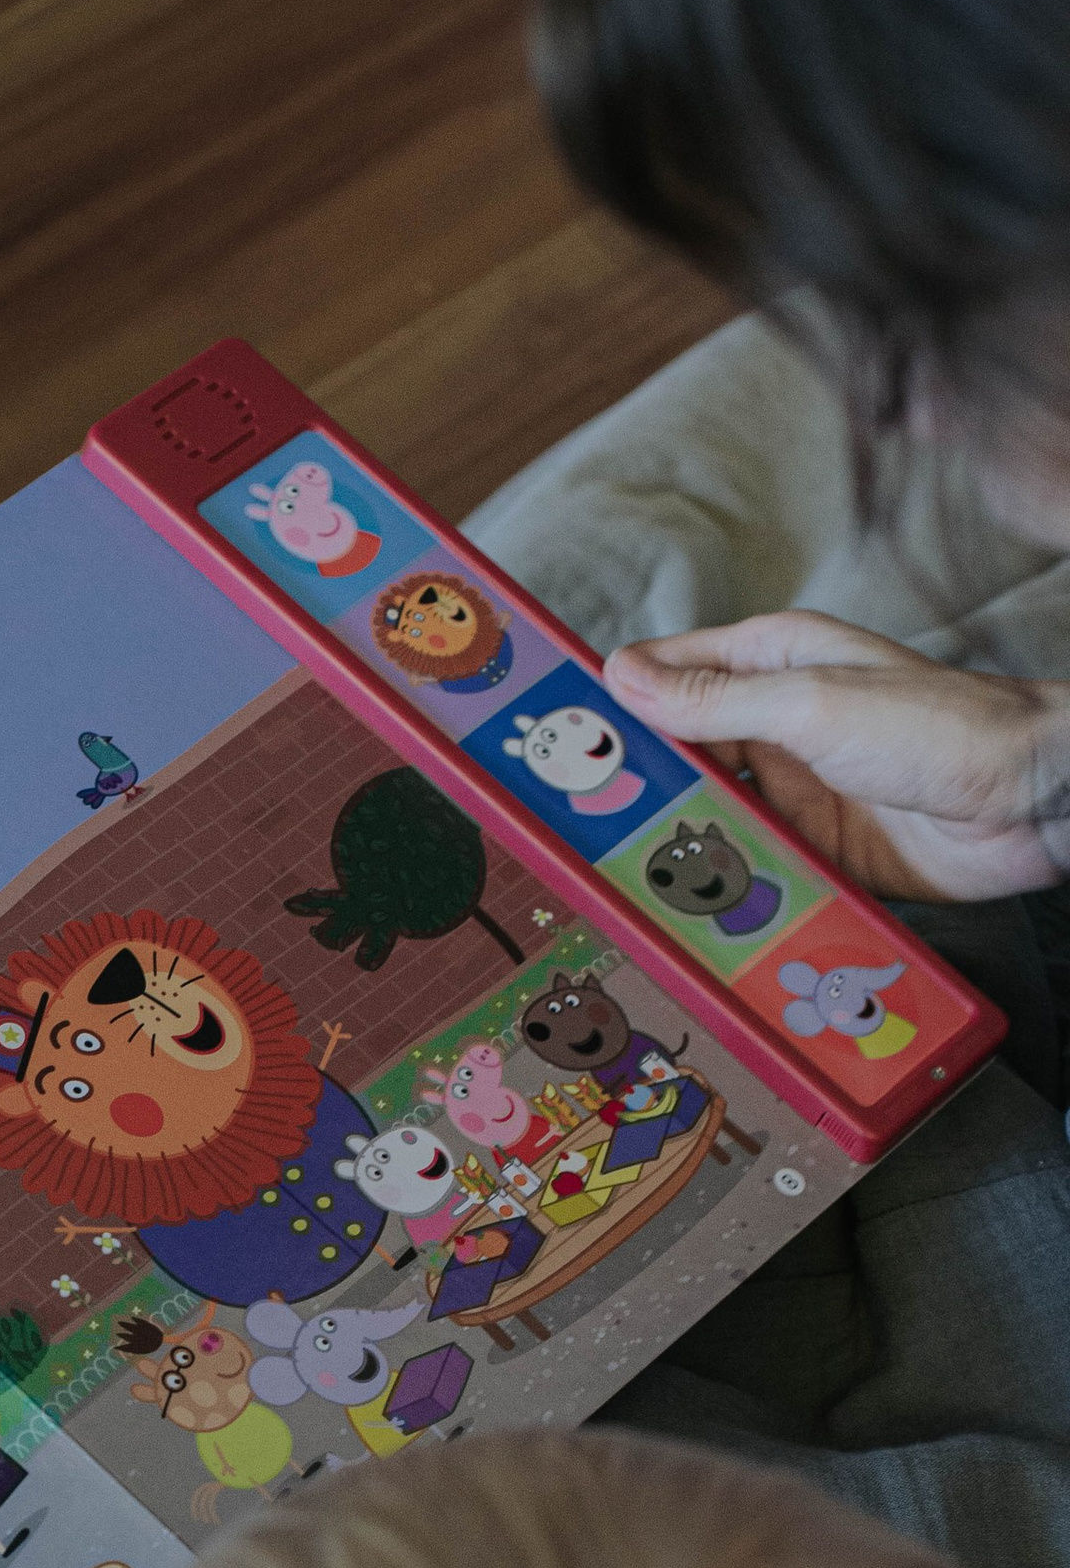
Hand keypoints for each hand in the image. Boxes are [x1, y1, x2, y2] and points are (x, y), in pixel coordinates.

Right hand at [603, 617, 1069, 900]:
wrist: (1030, 804)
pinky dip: (714, 885)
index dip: (606, 702)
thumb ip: (714, 701)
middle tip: (562, 816)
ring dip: (667, 841)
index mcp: (772, 664)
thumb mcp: (813, 705)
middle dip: (625, 783)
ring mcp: (793, 793)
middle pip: (673, 755)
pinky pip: (745, 870)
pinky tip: (678, 903)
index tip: (546, 732)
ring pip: (702, 818)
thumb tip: (623, 679)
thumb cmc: (944, 727)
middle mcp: (775, 726)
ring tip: (609, 867)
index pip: (664, 675)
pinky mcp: (813, 854)